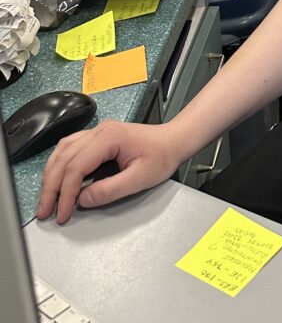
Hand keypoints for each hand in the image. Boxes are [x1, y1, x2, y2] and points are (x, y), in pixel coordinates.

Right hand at [37, 119, 184, 224]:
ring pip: (62, 151)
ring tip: (47, 199)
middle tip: (45, 212)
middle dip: (51, 188)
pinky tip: (57, 179)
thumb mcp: (140, 178)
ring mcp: (97, 131)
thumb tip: (82, 200)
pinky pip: (70, 148)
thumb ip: (110, 190)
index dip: (65, 193)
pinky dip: (59, 165)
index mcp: (109, 137)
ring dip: (51, 175)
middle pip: (64, 159)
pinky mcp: (98, 137)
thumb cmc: (162, 156)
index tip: (62, 214)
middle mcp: (99, 130)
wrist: (174, 140)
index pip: (76, 166)